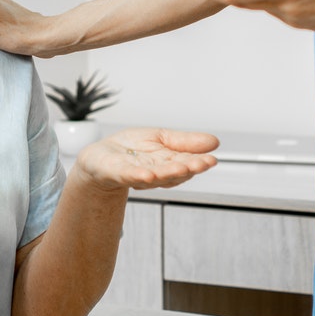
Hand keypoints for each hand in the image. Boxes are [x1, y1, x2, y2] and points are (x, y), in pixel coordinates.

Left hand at [74, 127, 219, 191]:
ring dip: (168, 173)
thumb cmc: (131, 150)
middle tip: (201, 164)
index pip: (187, 163)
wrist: (100, 158)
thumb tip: (214, 142)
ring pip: (156, 176)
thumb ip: (186, 142)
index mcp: (168, 163)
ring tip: (181, 167)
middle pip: (174, 172)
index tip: (211, 160)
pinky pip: (130, 176)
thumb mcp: (161, 139)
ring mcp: (137, 175)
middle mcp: (156, 172)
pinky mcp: (118, 173)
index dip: (199, 163)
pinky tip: (148, 174)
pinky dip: (139, 176)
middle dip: (188, 168)